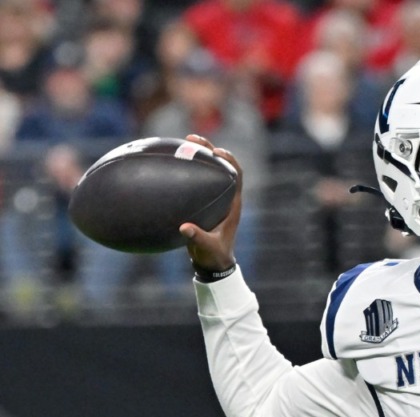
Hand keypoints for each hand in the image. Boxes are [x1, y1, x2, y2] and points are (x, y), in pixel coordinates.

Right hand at [178, 134, 243, 271]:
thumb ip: (198, 238)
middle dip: (210, 149)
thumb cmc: (214, 255)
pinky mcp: (203, 202)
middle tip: (192, 138)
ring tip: (182, 142)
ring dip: (198, 155)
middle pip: (222, 166)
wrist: (213, 262)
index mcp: (232, 204)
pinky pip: (196, 181)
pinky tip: (169, 163)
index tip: (217, 151)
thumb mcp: (207, 247)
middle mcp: (225, 197)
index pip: (237, 175)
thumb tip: (184, 228)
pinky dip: (187, 170)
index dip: (230, 160)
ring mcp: (214, 198)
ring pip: (209, 171)